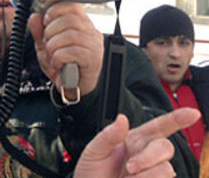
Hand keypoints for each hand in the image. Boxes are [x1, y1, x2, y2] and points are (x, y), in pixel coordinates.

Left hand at [28, 2, 103, 97]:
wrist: (72, 87)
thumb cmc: (63, 65)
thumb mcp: (46, 46)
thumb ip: (39, 32)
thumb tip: (34, 17)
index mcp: (81, 24)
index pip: (72, 6)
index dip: (55, 11)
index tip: (45, 21)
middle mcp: (91, 32)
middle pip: (69, 20)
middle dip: (50, 31)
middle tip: (47, 44)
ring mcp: (94, 45)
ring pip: (70, 35)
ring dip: (53, 46)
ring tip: (52, 55)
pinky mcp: (93, 59)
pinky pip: (72, 51)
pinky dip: (59, 57)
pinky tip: (57, 63)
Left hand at [75, 108, 200, 177]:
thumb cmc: (91, 172)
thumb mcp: (93, 151)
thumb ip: (108, 135)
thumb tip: (122, 119)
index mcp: (134, 140)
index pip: (159, 126)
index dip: (177, 119)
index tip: (192, 113)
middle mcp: (147, 155)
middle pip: (165, 147)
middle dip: (149, 156)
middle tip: (130, 167)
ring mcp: (153, 172)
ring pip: (166, 169)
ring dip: (146, 174)